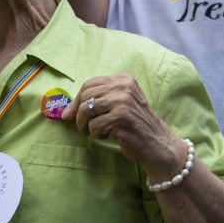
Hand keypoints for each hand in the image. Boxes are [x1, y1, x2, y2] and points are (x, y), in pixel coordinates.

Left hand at [62, 72, 186, 179]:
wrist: (157, 143)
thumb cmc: (135, 124)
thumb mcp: (120, 104)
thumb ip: (98, 100)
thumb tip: (65, 112)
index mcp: (123, 79)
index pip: (89, 84)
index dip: (77, 100)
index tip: (71, 114)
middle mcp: (123, 86)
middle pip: (85, 96)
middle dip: (79, 115)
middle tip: (84, 128)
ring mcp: (123, 101)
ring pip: (86, 110)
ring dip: (85, 126)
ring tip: (95, 132)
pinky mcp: (121, 118)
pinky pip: (94, 126)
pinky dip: (96, 134)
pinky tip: (108, 135)